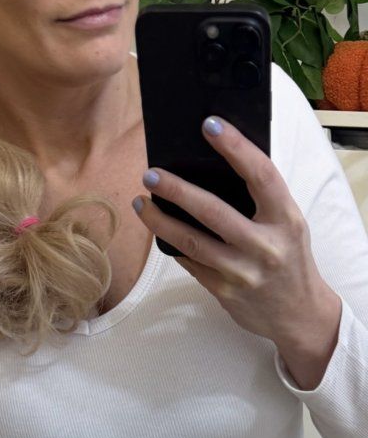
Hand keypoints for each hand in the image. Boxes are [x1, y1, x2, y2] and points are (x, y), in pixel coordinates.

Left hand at [132, 115, 341, 388]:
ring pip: (192, 242)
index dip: (235, 147)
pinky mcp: (224, 292)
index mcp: (286, 218)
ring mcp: (242, 272)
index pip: (260, 174)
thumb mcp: (287, 225)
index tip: (210, 125)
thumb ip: (261, 201)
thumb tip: (211, 171)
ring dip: (161, 221)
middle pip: (213, 211)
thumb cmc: (289, 257)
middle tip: (151, 174)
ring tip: (140, 202)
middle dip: (178, 190)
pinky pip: (191, 263)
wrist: (298, 313)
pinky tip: (157, 230)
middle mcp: (265, 245)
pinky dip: (172, 246)